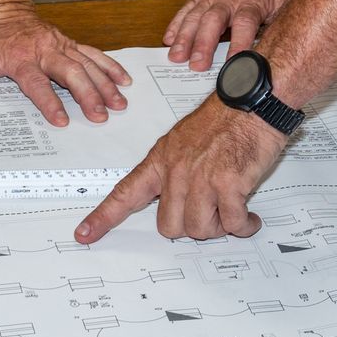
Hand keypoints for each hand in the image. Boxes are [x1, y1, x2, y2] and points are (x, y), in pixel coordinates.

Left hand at [0, 1, 131, 125]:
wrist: (0, 7)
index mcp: (20, 58)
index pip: (37, 83)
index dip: (49, 102)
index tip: (61, 120)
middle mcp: (44, 50)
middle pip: (70, 73)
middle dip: (88, 94)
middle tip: (101, 115)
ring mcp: (59, 45)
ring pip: (86, 64)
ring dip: (104, 84)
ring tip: (119, 103)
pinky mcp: (68, 43)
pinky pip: (92, 54)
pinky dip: (109, 66)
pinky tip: (123, 80)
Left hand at [75, 98, 288, 242]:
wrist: (252, 101)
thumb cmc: (224, 121)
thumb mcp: (185, 141)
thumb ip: (175, 171)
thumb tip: (177, 203)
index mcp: (161, 160)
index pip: (125, 193)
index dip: (103, 218)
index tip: (84, 235)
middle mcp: (176, 171)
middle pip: (169, 227)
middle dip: (192, 227)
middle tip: (211, 211)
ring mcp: (200, 178)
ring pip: (199, 229)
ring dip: (220, 226)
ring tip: (232, 207)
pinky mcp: (228, 184)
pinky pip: (232, 224)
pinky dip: (243, 225)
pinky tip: (249, 216)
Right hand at [164, 0, 296, 70]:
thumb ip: (284, 19)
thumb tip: (290, 45)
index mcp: (252, 1)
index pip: (246, 23)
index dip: (240, 43)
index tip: (236, 63)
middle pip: (214, 21)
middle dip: (204, 44)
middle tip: (197, 65)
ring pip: (195, 17)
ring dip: (185, 38)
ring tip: (177, 57)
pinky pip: (185, 11)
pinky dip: (175, 26)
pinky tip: (169, 41)